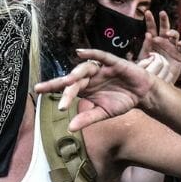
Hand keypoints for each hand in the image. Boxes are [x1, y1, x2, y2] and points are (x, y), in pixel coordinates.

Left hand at [35, 48, 157, 131]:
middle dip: (60, 85)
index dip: (52, 88)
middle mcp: (90, 77)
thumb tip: (70, 128)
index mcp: (85, 88)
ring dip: (75, 74)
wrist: (143, 94)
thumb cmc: (122, 101)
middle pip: (72, 79)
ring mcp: (101, 69)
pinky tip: (80, 53)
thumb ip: (87, 119)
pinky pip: (101, 56)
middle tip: (45, 90)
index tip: (37, 90)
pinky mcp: (113, 63)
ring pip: (84, 68)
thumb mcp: (103, 113)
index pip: (66, 88)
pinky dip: (91, 54)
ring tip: (68, 81)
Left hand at [138, 10, 180, 80]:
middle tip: (162, 13)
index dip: (150, 21)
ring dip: (172, 32)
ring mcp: (172, 48)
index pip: (151, 29)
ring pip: (175, 35)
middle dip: (164, 20)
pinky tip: (179, 43)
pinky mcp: (179, 55)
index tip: (147, 12)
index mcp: (153, 42)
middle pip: (164, 28)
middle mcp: (164, 42)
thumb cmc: (149, 70)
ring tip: (168, 34)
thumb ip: (145, 47)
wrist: (158, 82)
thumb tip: (148, 34)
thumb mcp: (144, 59)